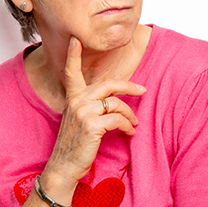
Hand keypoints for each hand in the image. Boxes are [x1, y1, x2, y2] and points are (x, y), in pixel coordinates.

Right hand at [41, 37, 145, 190]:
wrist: (64, 167)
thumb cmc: (75, 145)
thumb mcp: (79, 120)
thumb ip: (91, 106)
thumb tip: (116, 101)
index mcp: (72, 98)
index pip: (72, 72)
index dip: (73, 55)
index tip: (76, 39)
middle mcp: (76, 101)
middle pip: (109, 84)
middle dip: (129, 86)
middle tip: (143, 90)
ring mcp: (83, 112)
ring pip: (117, 104)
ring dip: (130, 114)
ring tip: (134, 123)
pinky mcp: (92, 125)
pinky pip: (119, 119)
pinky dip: (128, 126)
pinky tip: (129, 133)